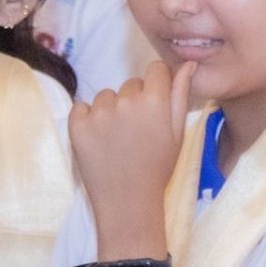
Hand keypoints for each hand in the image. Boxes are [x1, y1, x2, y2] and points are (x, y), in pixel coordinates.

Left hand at [70, 58, 196, 245]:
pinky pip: (81, 107)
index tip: (155, 106)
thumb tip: (188, 64)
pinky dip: (88, 119)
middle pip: (131, 84)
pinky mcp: (77, 125)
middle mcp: (126, 101)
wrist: (128, 203)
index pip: (155, 70)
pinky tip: (99, 139)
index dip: (157, 85)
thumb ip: (181, 95)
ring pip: (106, 96)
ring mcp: (99, 113)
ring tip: (117, 138)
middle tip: (137, 131)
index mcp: (155, 101)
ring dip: (111, 110)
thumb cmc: (158, 169)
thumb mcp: (177, 133)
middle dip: (135, 100)